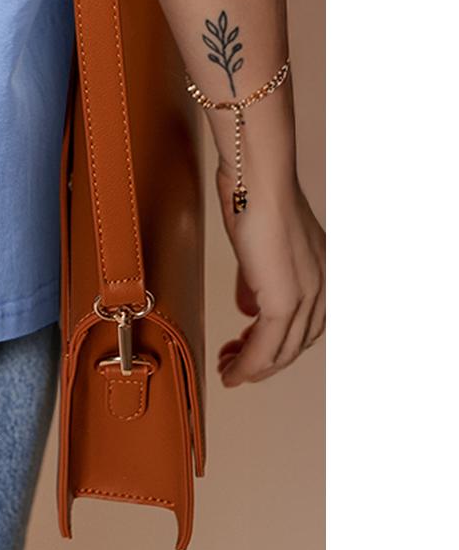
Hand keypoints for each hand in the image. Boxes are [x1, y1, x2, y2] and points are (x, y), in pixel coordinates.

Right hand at [214, 166, 323, 384]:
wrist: (258, 177)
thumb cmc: (254, 194)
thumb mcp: (257, 244)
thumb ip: (256, 280)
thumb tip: (247, 310)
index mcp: (319, 273)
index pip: (303, 324)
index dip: (277, 342)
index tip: (249, 350)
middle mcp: (321, 289)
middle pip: (295, 344)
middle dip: (264, 361)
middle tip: (235, 366)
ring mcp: (306, 297)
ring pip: (282, 352)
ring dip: (253, 368)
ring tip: (229, 372)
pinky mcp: (285, 301)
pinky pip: (266, 347)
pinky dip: (249, 365)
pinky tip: (233, 370)